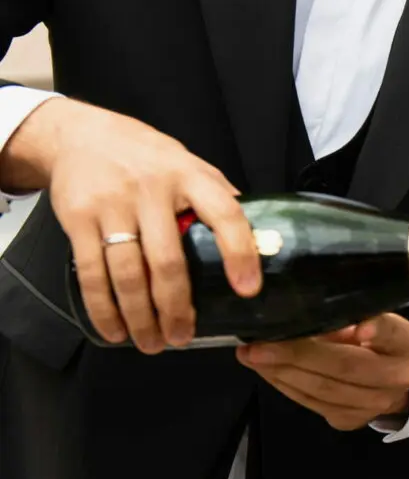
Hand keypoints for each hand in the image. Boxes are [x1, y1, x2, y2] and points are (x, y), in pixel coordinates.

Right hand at [1, 98, 260, 353]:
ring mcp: (113, 204)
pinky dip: (103, 308)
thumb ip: (217, 197)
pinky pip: (92, 273)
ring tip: (151, 342)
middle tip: (182, 337)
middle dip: (177, 308)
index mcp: (190, 176)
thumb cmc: (146, 157)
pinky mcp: (79, 218)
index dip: (239, 253)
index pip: (224, 214)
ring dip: (140, 317)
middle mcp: (153, 189)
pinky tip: (115, 330)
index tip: (247, 290)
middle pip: (169, 261)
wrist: (81, 135)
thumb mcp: (188, 165)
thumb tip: (258, 237)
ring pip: (129, 274)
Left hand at [236, 314, 408, 430]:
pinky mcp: (352, 420)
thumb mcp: (368, 319)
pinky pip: (312, 404)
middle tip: (258, 345)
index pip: (391, 332)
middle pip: (346, 366)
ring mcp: (374, 404)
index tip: (359, 326)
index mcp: (403, 342)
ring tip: (251, 356)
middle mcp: (396, 376)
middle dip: (297, 355)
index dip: (376, 329)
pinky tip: (266, 370)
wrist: (391, 381)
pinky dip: (284, 386)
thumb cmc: (373, 339)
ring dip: (281, 373)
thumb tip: (297, 312)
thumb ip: (345, 316)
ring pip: (323, 390)